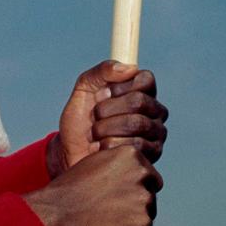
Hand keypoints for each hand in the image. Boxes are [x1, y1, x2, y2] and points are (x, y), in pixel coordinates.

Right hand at [25, 145, 161, 225]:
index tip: (119, 199)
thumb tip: (125, 180)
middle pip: (149, 198)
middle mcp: (143, 177)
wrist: (54, 215)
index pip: (149, 177)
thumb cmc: (67, 192)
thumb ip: (114, 169)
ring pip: (145, 221)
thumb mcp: (92, 165)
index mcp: (131, 156)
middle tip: (110, 216)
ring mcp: (144, 205)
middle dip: (135, 208)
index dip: (135, 189)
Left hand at [48, 61, 168, 176]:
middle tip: (95, 117)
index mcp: (143, 92)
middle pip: (138, 101)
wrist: (69, 154)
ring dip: (106, 128)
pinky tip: (103, 149)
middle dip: (107, 109)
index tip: (103, 94)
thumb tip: (129, 68)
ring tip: (96, 135)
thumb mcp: (84, 89)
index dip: (120, 87)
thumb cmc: (79, 121)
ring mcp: (156, 135)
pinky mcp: (151, 157)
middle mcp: (155, 113)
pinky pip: (134, 147)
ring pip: (136, 124)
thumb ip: (102, 72)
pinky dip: (109, 146)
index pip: (145, 79)